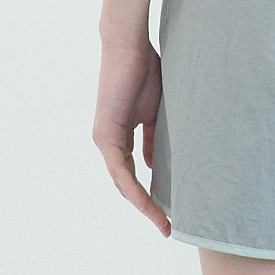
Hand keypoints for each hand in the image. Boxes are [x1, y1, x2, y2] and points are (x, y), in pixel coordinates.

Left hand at [93, 36, 170, 234]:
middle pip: (128, 184)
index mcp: (120, 136)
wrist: (129, 47)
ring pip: (123, 183)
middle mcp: (108, 142)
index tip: (170, 212)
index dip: (151, 194)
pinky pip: (120, 171)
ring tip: (162, 223)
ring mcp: (104, 140)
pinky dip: (135, 189)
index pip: (134, 174)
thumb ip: (154, 138)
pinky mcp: (105, 136)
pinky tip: (149, 204)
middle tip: (168, 227)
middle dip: (148, 207)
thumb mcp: (156, 112)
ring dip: (143, 205)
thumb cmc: (145, 70)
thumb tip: (154, 165)